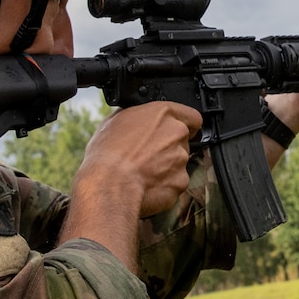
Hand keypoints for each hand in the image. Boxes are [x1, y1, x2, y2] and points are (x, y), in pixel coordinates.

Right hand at [75, 103, 202, 217]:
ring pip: (178, 162)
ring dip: (166, 167)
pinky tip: (145, 185)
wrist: (109, 184)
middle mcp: (177, 133)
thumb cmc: (107, 154)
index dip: (185, 124)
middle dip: (169, 147)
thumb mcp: (114, 121)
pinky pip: (175, 182)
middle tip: (147, 155)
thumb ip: (136, 117)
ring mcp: (181, 159)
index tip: (174, 132)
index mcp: (163, 113)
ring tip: (142, 172)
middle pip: (182, 140)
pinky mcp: (181, 182)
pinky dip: (164, 185)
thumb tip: (136, 120)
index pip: (191, 116)